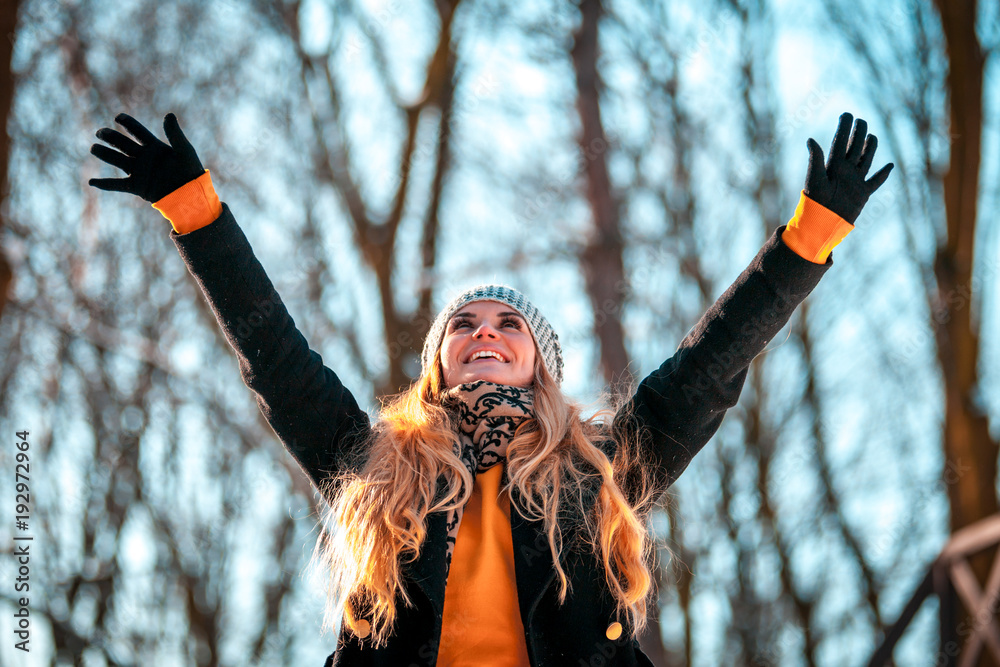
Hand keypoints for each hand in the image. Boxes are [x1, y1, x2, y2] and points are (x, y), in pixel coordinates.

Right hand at [89, 113, 204, 202]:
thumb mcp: (184, 150)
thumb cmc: (190, 172)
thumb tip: (169, 114)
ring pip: (117, 160)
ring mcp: (139, 172)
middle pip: (123, 144)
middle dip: (111, 137)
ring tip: (94, 148)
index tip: (118, 117)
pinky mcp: (137, 187)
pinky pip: (118, 185)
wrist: (192, 195)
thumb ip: (175, 134)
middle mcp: (144, 158)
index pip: (138, 132)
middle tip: (100, 132)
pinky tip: (91, 182)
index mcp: (155, 147)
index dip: (128, 123)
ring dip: (105, 154)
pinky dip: (105, 184)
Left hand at [804, 112, 893, 223]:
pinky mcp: (863, 193)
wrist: (824, 221)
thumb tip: (810, 139)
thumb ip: (816, 158)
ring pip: (865, 160)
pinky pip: (876, 182)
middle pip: (855, 147)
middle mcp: (845, 171)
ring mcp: (855, 181)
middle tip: (861, 120)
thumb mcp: (815, 177)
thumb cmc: (816, 201)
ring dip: (870, 148)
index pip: (840, 142)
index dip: (844, 128)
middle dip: (858, 133)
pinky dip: (883, 174)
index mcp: (833, 165)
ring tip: (871, 136)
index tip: (846, 114)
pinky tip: (890, 166)